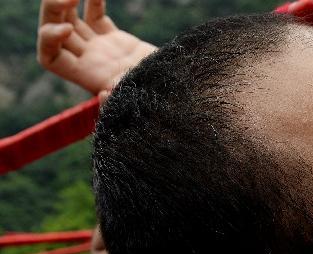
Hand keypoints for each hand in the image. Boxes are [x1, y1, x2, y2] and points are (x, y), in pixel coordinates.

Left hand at [37, 0, 157, 93]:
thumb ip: (120, 99)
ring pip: (70, 21)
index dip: (50, 39)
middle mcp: (88, 62)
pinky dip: (92, 2)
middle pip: (53, 33)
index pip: (50, 57)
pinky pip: (95, 17)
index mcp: (87, 77)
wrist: (179, 92)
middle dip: (52, 13)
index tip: (66, 28)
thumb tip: (102, 94)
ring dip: (65, 3)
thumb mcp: (140, 100)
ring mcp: (100, 49)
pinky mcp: (115, 40)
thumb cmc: (161, 99)